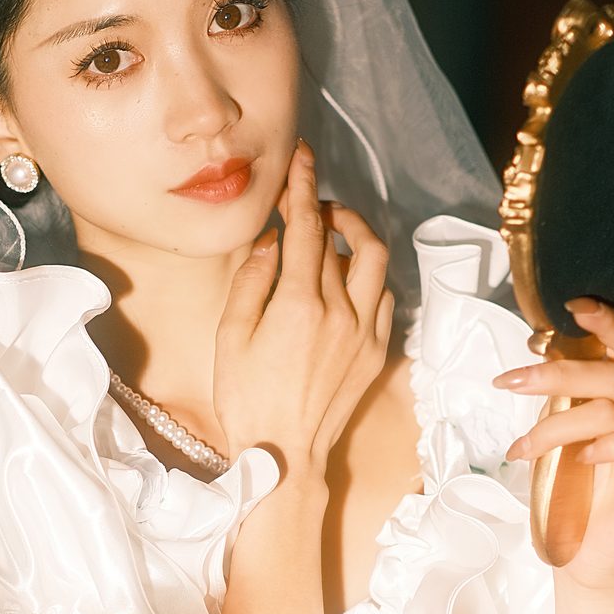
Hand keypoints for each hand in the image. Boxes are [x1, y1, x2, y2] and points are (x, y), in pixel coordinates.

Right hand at [214, 139, 391, 471]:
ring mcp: (364, 332)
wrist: (284, 455)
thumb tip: (273, 242)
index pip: (306, 228)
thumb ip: (252, 280)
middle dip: (324, 209)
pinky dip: (368, 274)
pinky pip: (383, 296)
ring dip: (357, 234)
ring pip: (376, 260)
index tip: (303, 158)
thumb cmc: (245, 399)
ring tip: (334, 231)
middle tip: (308, 202)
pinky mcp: (377, 351)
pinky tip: (348, 277)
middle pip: (340, 239)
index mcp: (298, 304)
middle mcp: (339, 312)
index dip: (303, 187)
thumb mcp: (230, 335)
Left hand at [493, 297, 613, 589]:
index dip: (607, 321)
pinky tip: (577, 459)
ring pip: (613, 411)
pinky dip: (601, 446)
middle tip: (510, 381)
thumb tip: (534, 354)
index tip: (570, 306)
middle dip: (559, 371)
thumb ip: (559, 396)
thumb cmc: (569, 492)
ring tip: (520, 448)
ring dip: (556, 425)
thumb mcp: (557, 433)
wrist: (582, 555)